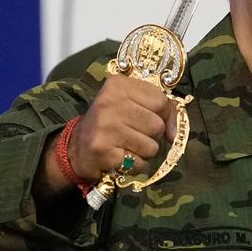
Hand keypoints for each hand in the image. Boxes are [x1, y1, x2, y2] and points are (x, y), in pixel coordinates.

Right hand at [38, 71, 176, 198]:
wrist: (76, 147)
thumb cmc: (110, 123)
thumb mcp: (131, 104)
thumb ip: (160, 109)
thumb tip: (175, 134)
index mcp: (118, 85)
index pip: (161, 100)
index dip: (163, 115)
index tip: (150, 119)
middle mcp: (109, 102)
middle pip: (157, 125)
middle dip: (152, 135)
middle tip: (134, 134)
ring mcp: (105, 127)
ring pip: (151, 146)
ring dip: (145, 152)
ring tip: (127, 146)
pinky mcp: (103, 151)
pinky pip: (140, 163)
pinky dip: (136, 165)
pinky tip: (122, 157)